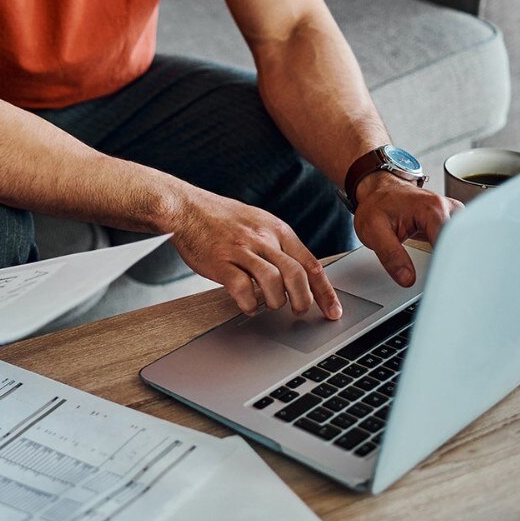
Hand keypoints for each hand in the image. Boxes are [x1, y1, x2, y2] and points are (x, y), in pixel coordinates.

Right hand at [165, 191, 342, 319]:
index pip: (310, 264)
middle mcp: (263, 239)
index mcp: (277, 230)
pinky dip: (249, 304)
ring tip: (269, 305)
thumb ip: (278, 245)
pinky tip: (247, 305)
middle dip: (302, 300)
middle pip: (296, 275)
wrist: (187, 208)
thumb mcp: (259, 223)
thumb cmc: (221, 219)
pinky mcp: (221, 262)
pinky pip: (242, 289)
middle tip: (298, 311)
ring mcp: (241, 250)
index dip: (324, 291)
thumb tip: (298, 273)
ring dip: (275, 302)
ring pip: (273, 283)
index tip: (333, 310)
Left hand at [353, 172, 462, 286]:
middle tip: (443, 280)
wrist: (379, 192)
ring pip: (465, 242)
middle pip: (463, 242)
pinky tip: (445, 263)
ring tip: (444, 271)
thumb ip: (391, 256)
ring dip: (456, 259)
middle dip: (456, 263)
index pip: (450, 242)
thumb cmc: (377, 206)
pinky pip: (460, 240)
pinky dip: (453, 254)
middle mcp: (448, 208)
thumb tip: (407, 278)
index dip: (446, 264)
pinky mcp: (452, 222)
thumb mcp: (374, 231)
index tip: (439, 279)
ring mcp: (452, 214)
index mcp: (432, 209)